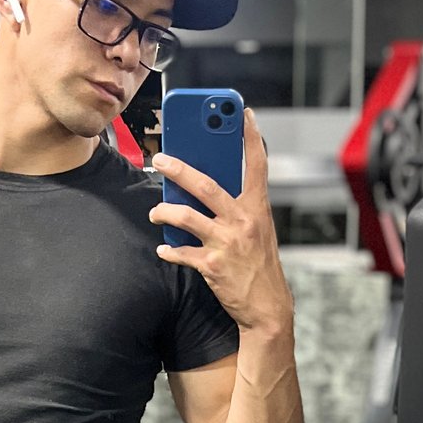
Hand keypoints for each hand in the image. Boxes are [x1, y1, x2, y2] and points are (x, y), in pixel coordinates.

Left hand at [148, 112, 292, 333]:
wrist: (267, 309)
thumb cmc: (260, 267)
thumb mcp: (258, 231)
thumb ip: (239, 209)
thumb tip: (208, 189)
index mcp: (258, 209)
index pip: (257, 165)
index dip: (251, 137)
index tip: (244, 113)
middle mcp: (243, 222)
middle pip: (206, 185)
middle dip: (179, 169)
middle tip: (161, 159)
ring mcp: (227, 243)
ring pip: (187, 217)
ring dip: (165, 211)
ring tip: (155, 212)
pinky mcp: (213, 266)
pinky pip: (182, 252)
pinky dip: (170, 250)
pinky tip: (163, 249)